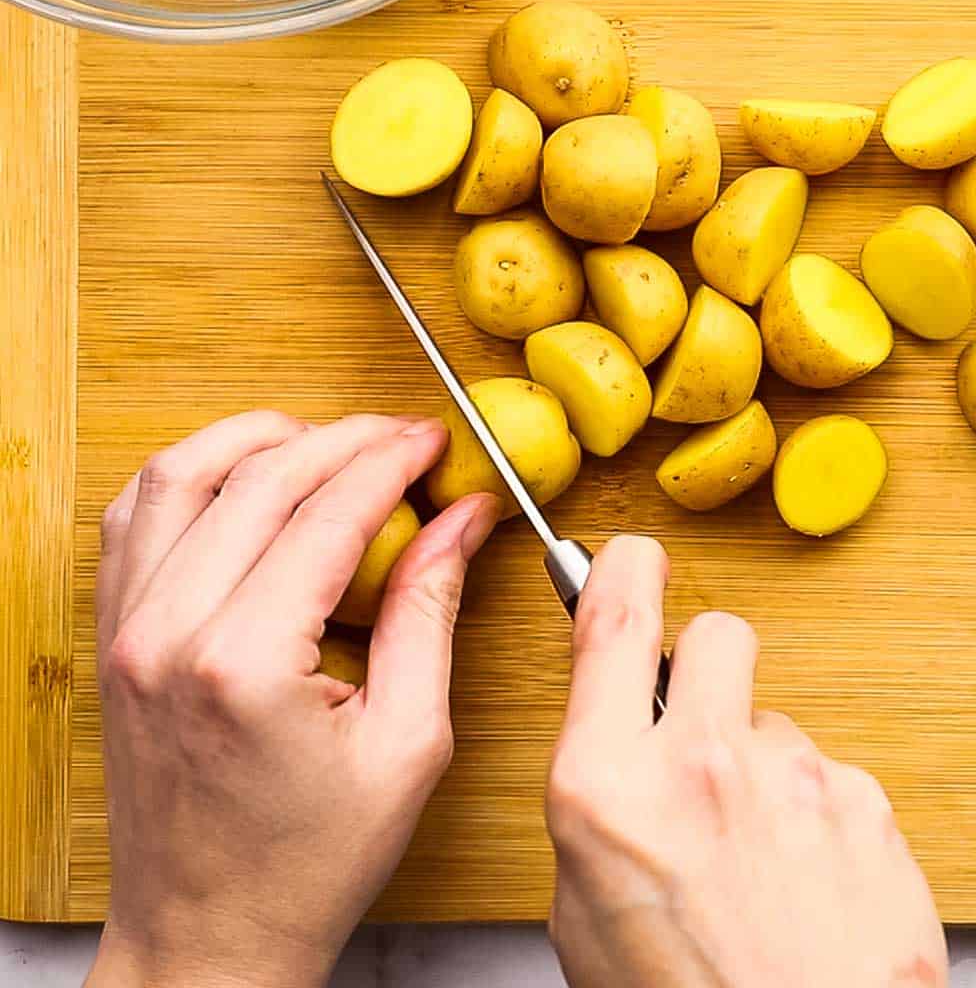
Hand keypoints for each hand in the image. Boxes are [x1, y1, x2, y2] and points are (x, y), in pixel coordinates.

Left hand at [86, 411, 499, 987]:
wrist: (209, 938)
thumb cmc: (309, 863)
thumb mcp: (408, 741)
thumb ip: (431, 610)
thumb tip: (461, 522)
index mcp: (245, 662)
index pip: (327, 513)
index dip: (391, 461)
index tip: (433, 442)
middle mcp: (168, 634)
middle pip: (257, 478)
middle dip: (342, 439)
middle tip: (398, 437)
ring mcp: (126, 633)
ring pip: (177, 476)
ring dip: (256, 439)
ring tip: (323, 442)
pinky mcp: (113, 639)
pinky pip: (135, 519)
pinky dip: (192, 477)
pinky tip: (244, 481)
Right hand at [545, 536, 947, 987]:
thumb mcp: (585, 908)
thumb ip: (599, 800)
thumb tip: (620, 742)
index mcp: (608, 786)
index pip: (614, 619)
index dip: (622, 567)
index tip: (631, 560)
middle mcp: (702, 763)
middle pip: (717, 634)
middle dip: (707, 667)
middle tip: (703, 731)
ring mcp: (795, 777)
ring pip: (775, 719)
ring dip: (764, 765)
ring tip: (762, 855)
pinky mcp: (866, 804)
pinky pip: (830, 776)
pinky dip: (817, 815)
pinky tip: (809, 882)